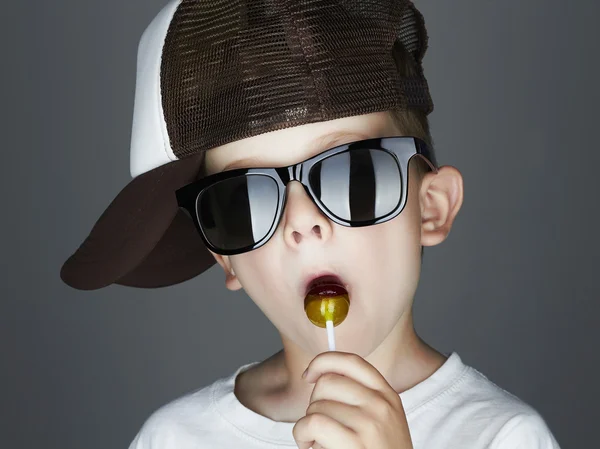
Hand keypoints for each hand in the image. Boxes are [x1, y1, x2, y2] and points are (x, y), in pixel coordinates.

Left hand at [293, 351, 412, 448]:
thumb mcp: (380, 422)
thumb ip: (359, 397)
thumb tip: (319, 376)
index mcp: (388, 396)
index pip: (351, 362)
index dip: (324, 362)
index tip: (309, 375)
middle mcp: (381, 405)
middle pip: (327, 383)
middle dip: (314, 404)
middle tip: (320, 428)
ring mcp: (369, 423)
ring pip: (316, 406)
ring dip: (308, 426)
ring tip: (321, 444)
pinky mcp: (353, 443)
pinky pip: (312, 423)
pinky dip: (302, 436)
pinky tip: (312, 448)